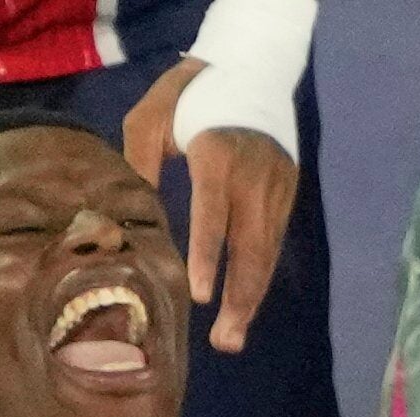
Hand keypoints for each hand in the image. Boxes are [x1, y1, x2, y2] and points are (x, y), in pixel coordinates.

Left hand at [123, 60, 300, 356]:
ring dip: (252, 300)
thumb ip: (140, 162)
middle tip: (224, 342)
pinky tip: (243, 305)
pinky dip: (259, 277)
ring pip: (267, 253)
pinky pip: (273, 244)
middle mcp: (255, 178)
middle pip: (251, 248)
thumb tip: (130, 216)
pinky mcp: (288, 195)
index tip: (199, 295)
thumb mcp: (150, 118)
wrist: (251, 72)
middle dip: (238, 299)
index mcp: (219, 155)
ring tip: (232, 337)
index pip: (214, 215)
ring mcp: (278, 189)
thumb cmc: (188, 97)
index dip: (207, 256)